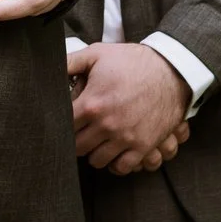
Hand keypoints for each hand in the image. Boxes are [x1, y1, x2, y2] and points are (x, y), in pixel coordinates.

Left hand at [67, 41, 191, 173]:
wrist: (171, 70)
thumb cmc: (132, 61)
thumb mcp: (97, 54)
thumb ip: (70, 62)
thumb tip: (49, 67)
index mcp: (92, 104)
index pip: (64, 127)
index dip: (61, 124)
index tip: (66, 120)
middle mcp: (107, 125)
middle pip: (77, 147)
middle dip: (75, 140)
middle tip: (80, 131)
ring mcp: (126, 138)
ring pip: (97, 160)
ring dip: (93, 152)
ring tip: (96, 141)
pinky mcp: (143, 146)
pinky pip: (122, 167)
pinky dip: (115, 163)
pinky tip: (114, 151)